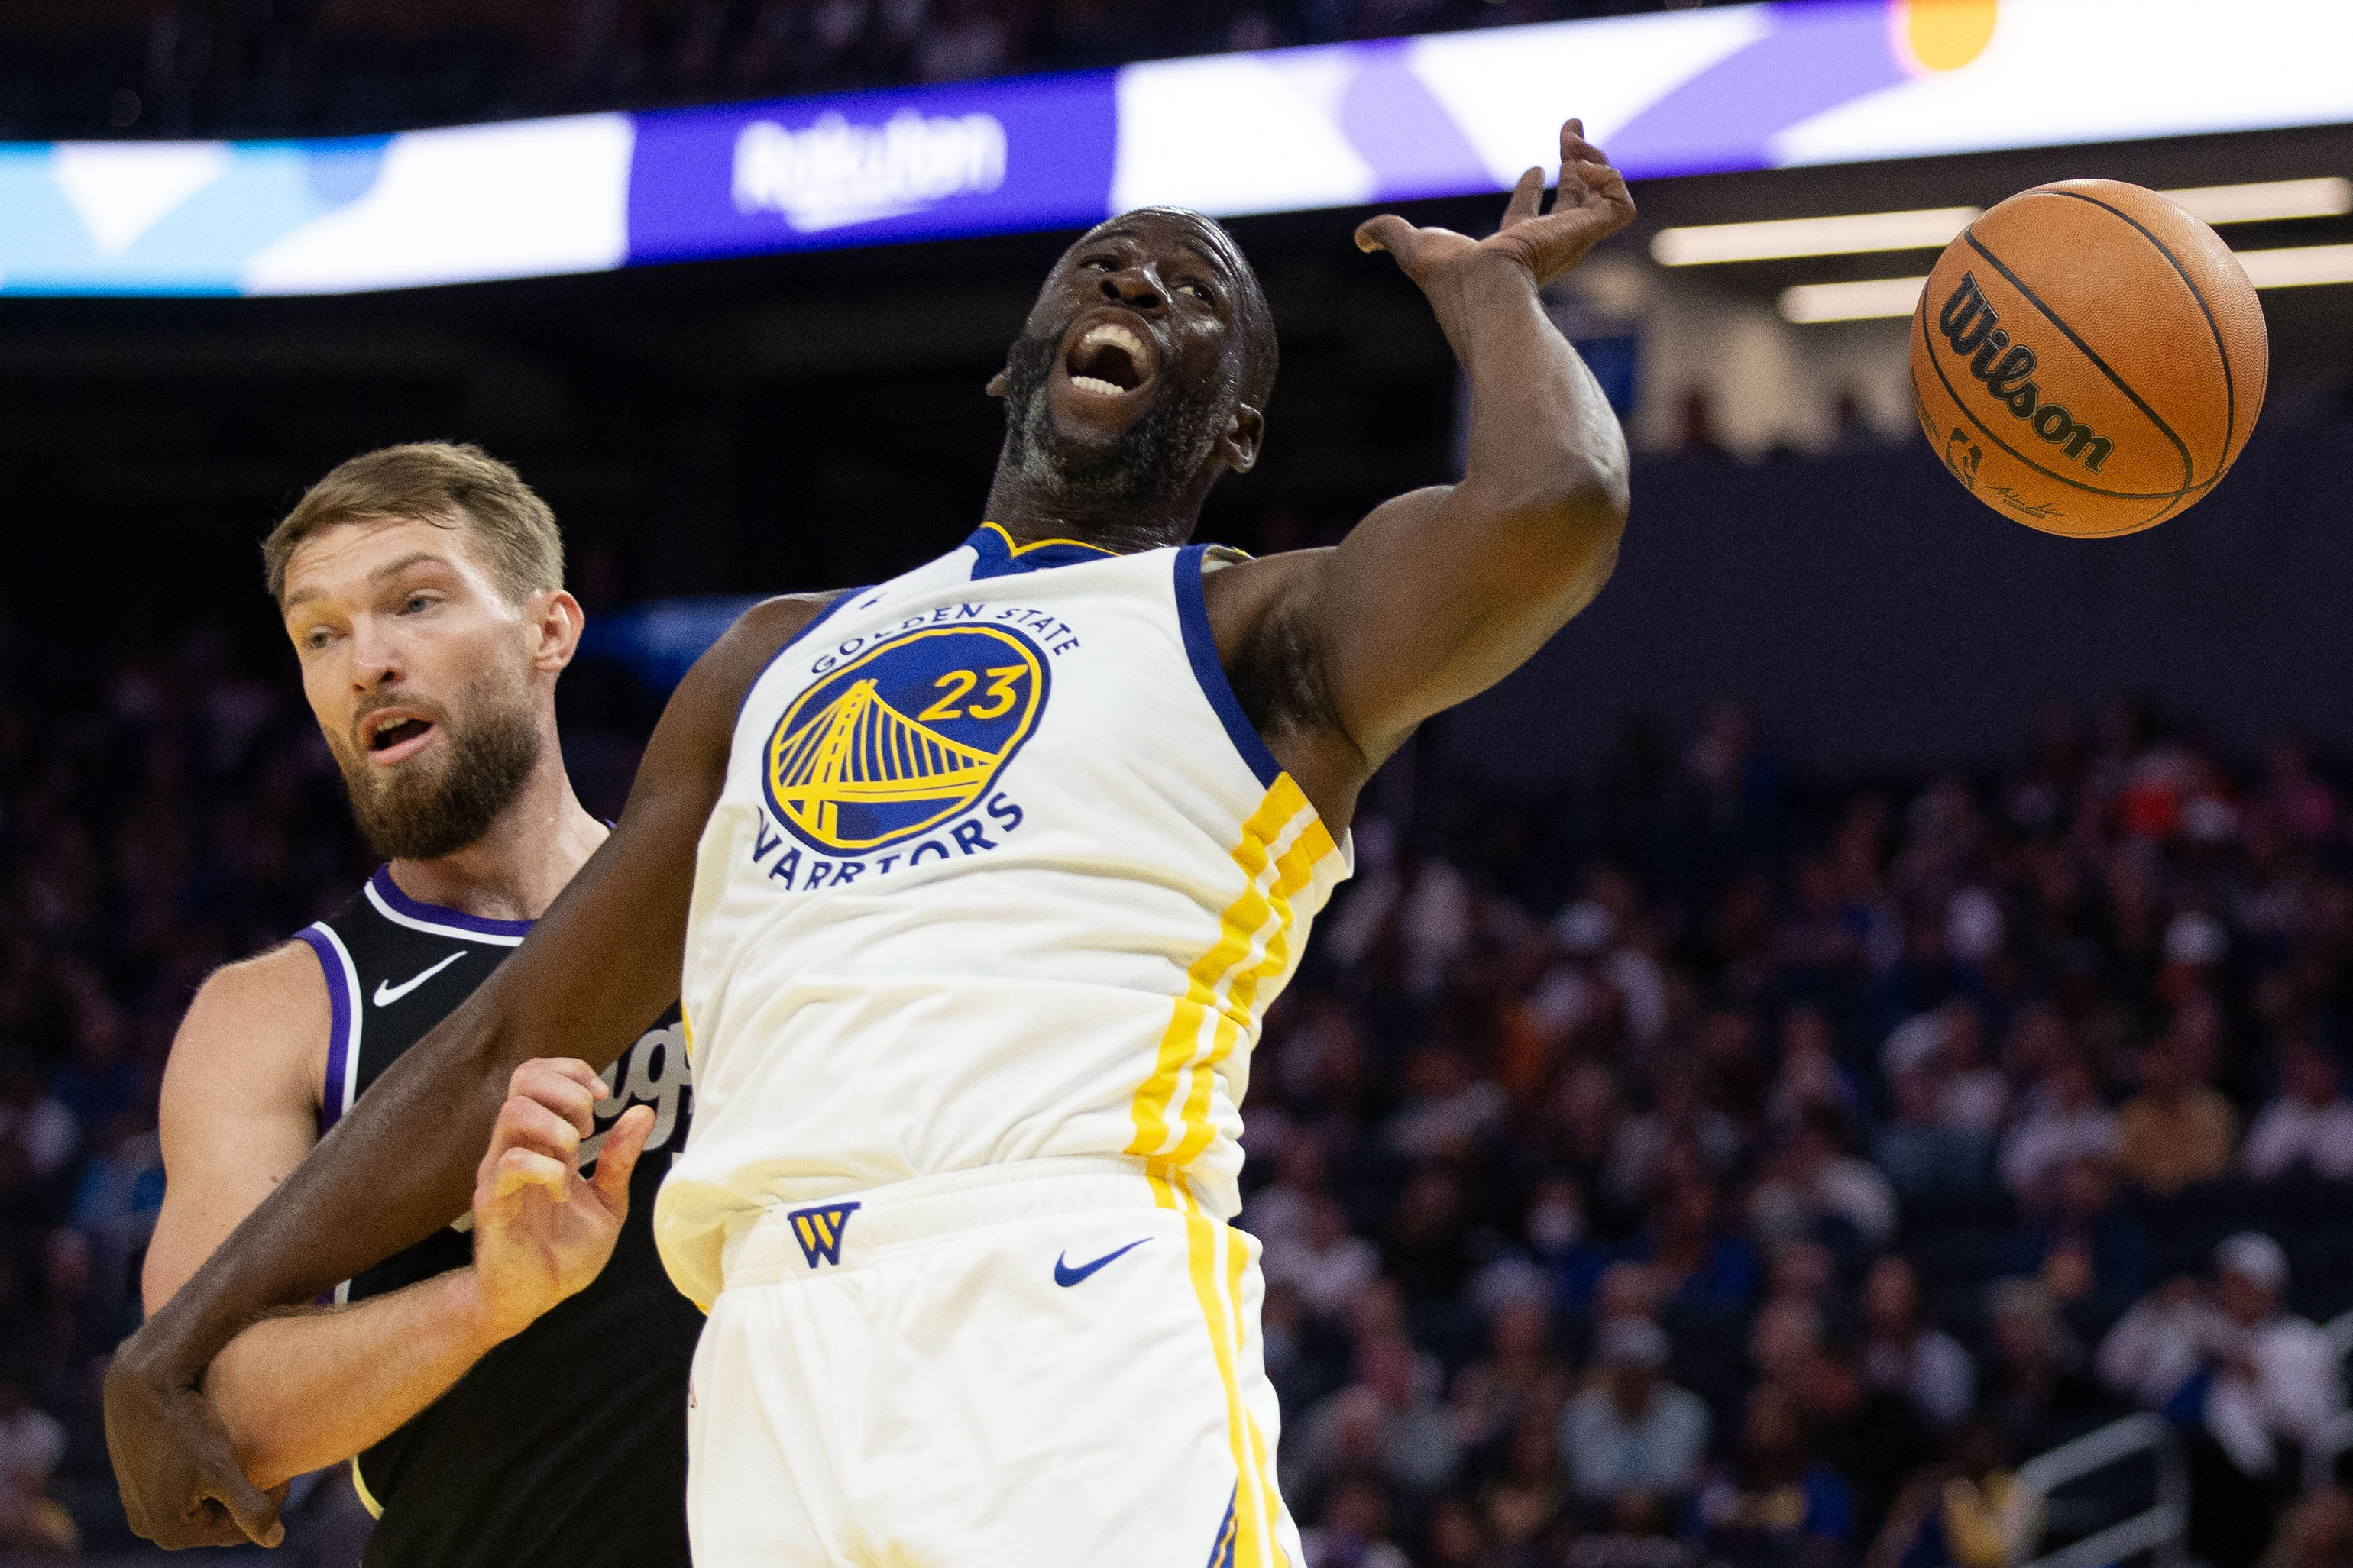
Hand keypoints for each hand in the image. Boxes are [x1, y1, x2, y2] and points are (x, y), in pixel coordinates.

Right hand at [103, 1335, 285, 1547]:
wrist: (141, 1385)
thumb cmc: (184, 1427)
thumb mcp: (221, 1468)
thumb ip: (250, 1508)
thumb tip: (275, 1540)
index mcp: (169, 1532)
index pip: (236, 1530)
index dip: (267, 1503)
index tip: (283, 1473)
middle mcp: (148, 1525)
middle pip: (216, 1519)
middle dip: (243, 1496)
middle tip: (268, 1463)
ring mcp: (138, 1503)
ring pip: (200, 1502)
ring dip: (224, 1484)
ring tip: (244, 1453)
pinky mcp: (135, 1480)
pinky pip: (181, 1487)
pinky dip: (203, 1473)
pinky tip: (216, 1446)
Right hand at [468, 1058, 653, 1344]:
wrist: (534, 1299)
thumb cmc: (565, 1251)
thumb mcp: (608, 1202)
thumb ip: (620, 1159)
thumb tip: (642, 1111)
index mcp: (542, 1142)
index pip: (537, 1074)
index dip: (572, 1071)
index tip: (604, 1095)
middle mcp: (517, 1148)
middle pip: (523, 1080)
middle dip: (567, 1090)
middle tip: (589, 1126)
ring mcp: (500, 1173)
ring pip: (512, 1112)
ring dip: (556, 1125)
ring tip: (575, 1154)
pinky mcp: (491, 1204)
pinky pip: (507, 1164)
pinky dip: (545, 1168)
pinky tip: (562, 1191)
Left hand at [1355, 118, 1634, 294]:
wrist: (1481, 289)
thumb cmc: (1449, 279)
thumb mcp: (1411, 248)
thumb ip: (1387, 236)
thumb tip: (1359, 239)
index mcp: (1512, 251)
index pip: (1530, 218)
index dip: (1533, 187)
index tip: (1537, 163)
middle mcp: (1546, 246)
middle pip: (1573, 202)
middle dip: (1575, 163)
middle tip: (1571, 130)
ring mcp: (1570, 242)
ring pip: (1601, 198)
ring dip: (1593, 161)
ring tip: (1573, 138)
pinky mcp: (1588, 235)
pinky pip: (1618, 203)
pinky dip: (1609, 177)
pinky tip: (1585, 163)